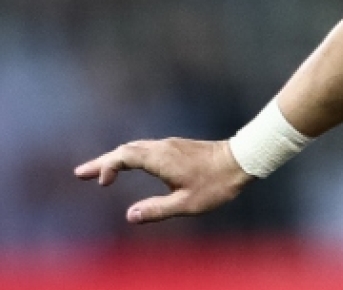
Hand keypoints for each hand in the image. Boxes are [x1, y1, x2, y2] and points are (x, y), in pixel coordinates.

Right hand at [74, 138, 253, 223]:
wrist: (243, 160)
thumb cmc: (217, 183)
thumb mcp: (187, 203)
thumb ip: (157, 209)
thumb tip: (131, 216)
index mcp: (160, 158)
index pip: (124, 156)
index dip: (107, 166)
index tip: (101, 183)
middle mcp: (162, 147)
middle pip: (125, 149)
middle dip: (102, 162)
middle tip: (81, 173)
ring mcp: (170, 145)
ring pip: (136, 147)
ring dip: (116, 158)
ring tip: (101, 172)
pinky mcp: (178, 147)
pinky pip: (146, 148)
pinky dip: (131, 156)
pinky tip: (130, 165)